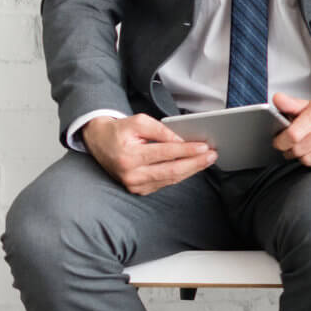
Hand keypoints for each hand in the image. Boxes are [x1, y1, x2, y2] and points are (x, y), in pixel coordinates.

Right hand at [82, 114, 215, 195]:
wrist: (99, 142)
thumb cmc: (120, 131)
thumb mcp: (139, 122)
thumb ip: (161, 131)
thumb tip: (182, 141)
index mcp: (129, 156)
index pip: (165, 154)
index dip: (187, 150)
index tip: (204, 147)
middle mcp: (131, 174)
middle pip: (171, 171)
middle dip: (195, 163)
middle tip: (212, 155)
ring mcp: (134, 185)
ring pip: (170, 179)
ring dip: (191, 170)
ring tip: (207, 160)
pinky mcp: (138, 189)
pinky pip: (164, 182)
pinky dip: (179, 175)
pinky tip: (192, 167)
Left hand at [271, 94, 310, 171]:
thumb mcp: (307, 107)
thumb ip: (290, 104)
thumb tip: (277, 98)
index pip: (292, 135)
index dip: (281, 142)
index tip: (279, 143)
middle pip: (299, 150)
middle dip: (291, 151)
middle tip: (293, 147)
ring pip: (309, 161)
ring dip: (304, 158)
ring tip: (307, 150)